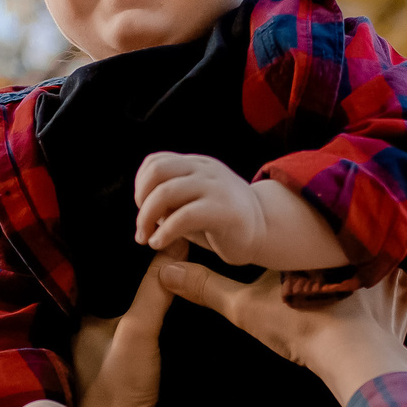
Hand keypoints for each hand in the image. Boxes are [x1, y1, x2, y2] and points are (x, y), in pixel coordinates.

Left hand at [63, 247, 174, 406]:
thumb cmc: (118, 387)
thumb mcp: (139, 328)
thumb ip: (156, 288)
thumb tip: (178, 241)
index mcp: (83, 322)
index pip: (104, 280)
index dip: (125, 260)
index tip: (152, 238)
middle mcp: (93, 339)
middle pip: (122, 300)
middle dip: (143, 283)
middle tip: (176, 255)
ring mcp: (113, 361)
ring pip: (137, 324)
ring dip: (155, 310)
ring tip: (184, 281)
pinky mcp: (134, 381)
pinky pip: (149, 347)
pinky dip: (163, 336)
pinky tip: (183, 324)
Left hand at [133, 153, 265, 262]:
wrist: (266, 230)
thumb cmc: (223, 221)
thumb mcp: (194, 201)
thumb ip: (171, 198)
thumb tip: (144, 210)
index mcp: (196, 165)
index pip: (156, 162)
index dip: (140, 186)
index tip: (143, 210)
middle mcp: (205, 170)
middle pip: (157, 171)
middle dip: (141, 201)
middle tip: (142, 227)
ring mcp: (216, 187)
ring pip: (165, 193)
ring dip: (146, 218)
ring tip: (147, 238)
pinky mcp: (223, 210)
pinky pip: (183, 217)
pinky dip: (164, 232)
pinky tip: (159, 244)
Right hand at [154, 262, 406, 405]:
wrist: (353, 359)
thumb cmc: (300, 328)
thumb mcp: (244, 307)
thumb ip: (207, 289)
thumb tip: (167, 273)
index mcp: (317, 250)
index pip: (311, 234)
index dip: (305, 245)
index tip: (301, 253)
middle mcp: (357, 255)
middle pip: (346, 250)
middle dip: (340, 261)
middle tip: (331, 276)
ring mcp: (388, 279)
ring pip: (382, 269)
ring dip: (373, 279)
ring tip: (359, 293)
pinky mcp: (405, 305)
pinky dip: (400, 301)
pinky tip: (389, 312)